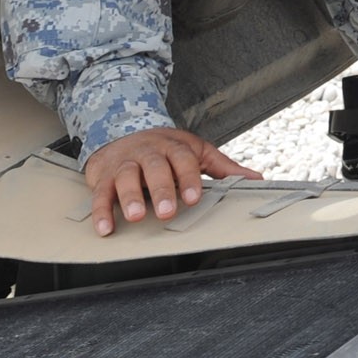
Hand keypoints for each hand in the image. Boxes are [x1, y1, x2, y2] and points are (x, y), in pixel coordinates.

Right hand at [83, 126, 262, 234]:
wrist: (121, 130)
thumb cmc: (164, 148)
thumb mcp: (195, 151)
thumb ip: (222, 167)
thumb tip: (256, 179)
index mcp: (173, 147)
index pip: (183, 160)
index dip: (189, 178)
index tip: (193, 198)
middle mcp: (148, 152)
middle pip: (154, 167)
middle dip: (160, 189)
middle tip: (166, 211)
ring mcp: (125, 163)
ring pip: (126, 176)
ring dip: (129, 196)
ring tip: (136, 217)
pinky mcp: (104, 176)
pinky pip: (101, 193)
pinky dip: (101, 210)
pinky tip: (106, 228)